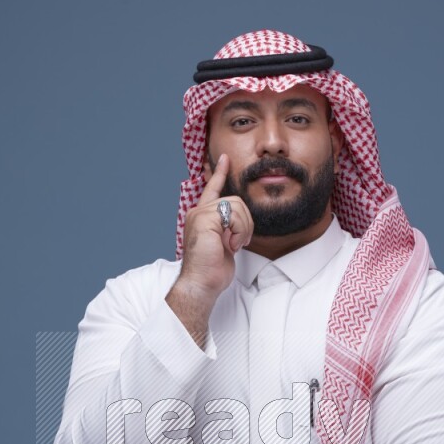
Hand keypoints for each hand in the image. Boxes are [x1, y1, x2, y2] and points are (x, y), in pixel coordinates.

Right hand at [176, 154, 253, 299]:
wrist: (201, 283)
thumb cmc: (211, 270)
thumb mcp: (222, 245)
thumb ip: (227, 229)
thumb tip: (240, 222)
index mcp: (202, 217)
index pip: (211, 189)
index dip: (219, 174)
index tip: (225, 159)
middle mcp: (198, 212)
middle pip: (235, 200)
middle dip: (245, 223)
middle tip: (238, 242)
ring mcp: (200, 214)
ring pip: (237, 207)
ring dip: (242, 229)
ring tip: (234, 244)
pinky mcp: (205, 219)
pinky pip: (234, 216)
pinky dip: (238, 232)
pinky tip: (230, 245)